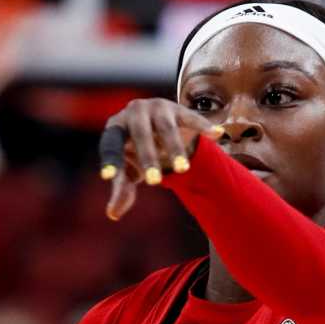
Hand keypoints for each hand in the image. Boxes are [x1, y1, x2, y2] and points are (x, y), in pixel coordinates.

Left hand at [100, 98, 222, 220]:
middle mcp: (135, 112)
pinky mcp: (180, 109)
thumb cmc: (137, 151)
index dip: (110, 160)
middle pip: (140, 133)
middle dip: (147, 157)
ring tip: (182, 170)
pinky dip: (203, 127)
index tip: (108, 177)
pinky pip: (192, 118)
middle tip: (154, 182)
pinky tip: (216, 134)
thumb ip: (121, 190)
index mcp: (116, 126)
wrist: (158, 128)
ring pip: (167, 128)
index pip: (110, 143)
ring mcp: (158, 108)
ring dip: (174, 148)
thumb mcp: (129, 170)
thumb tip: (113, 214)